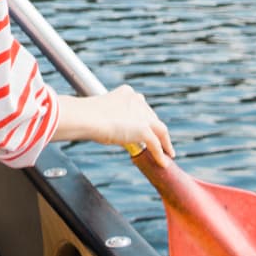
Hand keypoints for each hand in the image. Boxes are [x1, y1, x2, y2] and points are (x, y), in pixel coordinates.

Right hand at [53, 86, 174, 164]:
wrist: (86, 118)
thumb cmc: (86, 116)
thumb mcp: (102, 113)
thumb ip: (112, 119)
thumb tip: (111, 132)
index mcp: (127, 93)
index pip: (141, 107)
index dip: (145, 119)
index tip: (144, 127)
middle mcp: (138, 100)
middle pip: (152, 118)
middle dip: (155, 130)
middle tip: (158, 142)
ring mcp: (142, 115)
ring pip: (160, 130)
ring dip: (165, 143)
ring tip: (168, 153)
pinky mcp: (144, 129)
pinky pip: (156, 144)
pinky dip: (160, 154)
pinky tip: (163, 162)